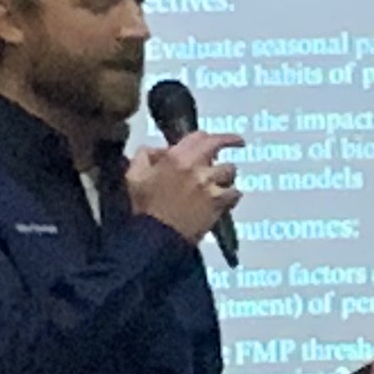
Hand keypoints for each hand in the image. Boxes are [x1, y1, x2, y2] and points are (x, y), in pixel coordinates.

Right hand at [123, 129, 240, 246]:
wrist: (157, 237)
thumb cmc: (145, 208)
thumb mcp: (134, 176)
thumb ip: (145, 156)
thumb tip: (158, 150)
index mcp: (175, 157)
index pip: (198, 136)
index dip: (207, 136)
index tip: (213, 137)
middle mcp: (195, 167)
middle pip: (218, 145)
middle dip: (232, 140)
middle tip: (239, 143)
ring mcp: (209, 185)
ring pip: (230, 170)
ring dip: (227, 174)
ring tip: (222, 181)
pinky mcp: (218, 203)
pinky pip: (235, 193)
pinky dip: (233, 195)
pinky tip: (228, 198)